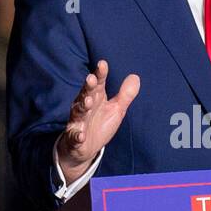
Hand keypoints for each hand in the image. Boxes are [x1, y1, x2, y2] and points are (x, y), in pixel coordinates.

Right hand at [58, 59, 139, 183]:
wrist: (85, 147)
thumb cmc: (100, 124)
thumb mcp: (116, 109)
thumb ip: (126, 94)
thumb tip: (135, 76)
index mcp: (96, 98)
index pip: (98, 84)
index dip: (100, 74)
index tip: (103, 63)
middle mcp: (85, 107)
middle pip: (86, 94)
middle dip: (89, 87)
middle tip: (91, 78)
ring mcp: (78, 121)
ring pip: (79, 112)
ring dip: (83, 107)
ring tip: (88, 102)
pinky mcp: (74, 137)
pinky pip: (75, 136)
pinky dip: (77, 135)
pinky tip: (81, 135)